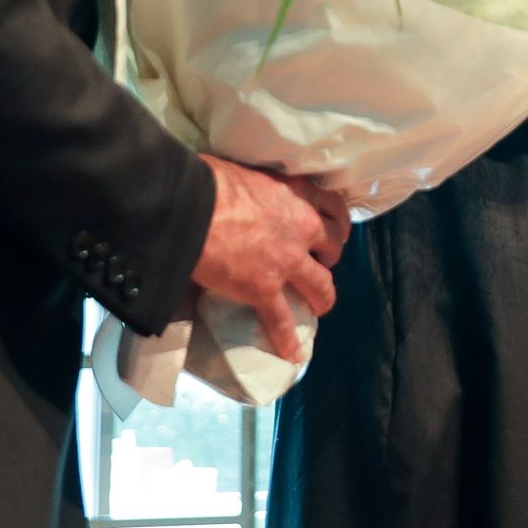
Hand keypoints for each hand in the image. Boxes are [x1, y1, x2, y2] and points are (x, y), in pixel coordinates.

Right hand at [191, 157, 350, 360]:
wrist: (191, 207)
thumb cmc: (210, 180)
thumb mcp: (250, 173)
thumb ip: (263, 187)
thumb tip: (248, 190)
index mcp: (298, 194)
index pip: (334, 209)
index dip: (337, 224)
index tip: (332, 232)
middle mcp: (302, 228)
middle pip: (333, 250)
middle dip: (329, 260)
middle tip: (319, 266)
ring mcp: (286, 262)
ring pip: (321, 287)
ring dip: (322, 299)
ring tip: (318, 309)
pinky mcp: (264, 290)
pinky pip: (281, 320)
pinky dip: (287, 340)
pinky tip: (292, 354)